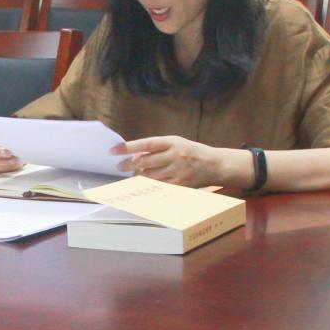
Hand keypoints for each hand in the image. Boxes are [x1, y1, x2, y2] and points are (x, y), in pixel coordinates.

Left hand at [118, 136, 241, 188]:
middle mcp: (176, 156)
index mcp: (173, 142)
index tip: (114, 150)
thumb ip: (157, 148)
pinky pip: (159, 187)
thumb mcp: (176, 143)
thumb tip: (135, 155)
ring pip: (150, 176)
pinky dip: (150, 185)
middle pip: (145, 162)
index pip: (146, 144)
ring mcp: (179, 172)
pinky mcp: (181, 185)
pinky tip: (145, 183)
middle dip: (129, 165)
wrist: (215, 165)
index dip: (128, 147)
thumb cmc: (192, 152)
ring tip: (133, 175)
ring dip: (138, 176)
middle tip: (120, 166)